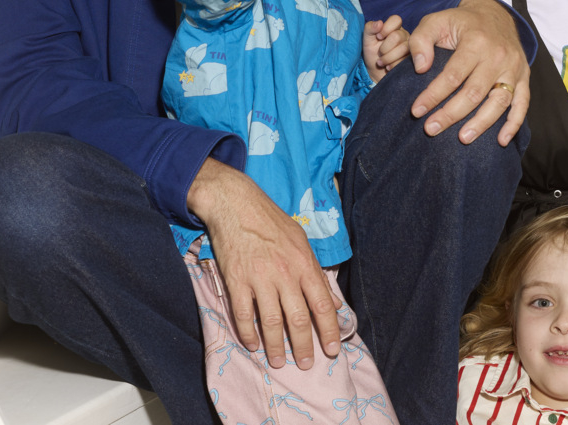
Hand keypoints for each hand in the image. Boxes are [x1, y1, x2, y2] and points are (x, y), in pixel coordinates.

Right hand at [187, 157, 341, 368]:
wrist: (236, 203)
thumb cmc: (271, 220)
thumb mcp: (301, 241)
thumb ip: (315, 272)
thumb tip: (330, 302)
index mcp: (304, 263)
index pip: (322, 304)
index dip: (328, 330)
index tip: (332, 350)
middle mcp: (285, 273)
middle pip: (298, 319)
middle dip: (304, 345)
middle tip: (306, 364)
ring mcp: (259, 278)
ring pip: (271, 322)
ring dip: (276, 346)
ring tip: (279, 362)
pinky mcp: (236, 280)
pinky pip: (244, 314)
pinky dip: (248, 333)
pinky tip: (253, 344)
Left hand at [362, 15, 409, 82]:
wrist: (375, 73)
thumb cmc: (372, 54)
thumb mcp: (367, 40)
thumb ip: (369, 28)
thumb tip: (379, 23)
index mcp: (395, 28)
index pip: (396, 19)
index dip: (386, 28)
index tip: (378, 37)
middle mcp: (405, 36)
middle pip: (397, 36)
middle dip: (384, 47)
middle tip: (380, 54)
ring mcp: (411, 48)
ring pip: (403, 48)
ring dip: (388, 58)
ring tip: (382, 62)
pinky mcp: (413, 61)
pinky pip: (405, 61)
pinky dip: (393, 65)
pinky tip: (389, 67)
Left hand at [408, 0, 528, 145]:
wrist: (495, 14)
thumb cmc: (461, 22)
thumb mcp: (436, 21)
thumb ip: (421, 40)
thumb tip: (420, 68)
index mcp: (476, 42)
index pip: (452, 75)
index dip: (433, 95)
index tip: (416, 111)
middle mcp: (498, 56)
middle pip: (474, 93)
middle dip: (451, 114)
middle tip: (431, 130)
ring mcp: (513, 68)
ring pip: (499, 102)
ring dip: (481, 123)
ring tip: (462, 138)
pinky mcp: (523, 77)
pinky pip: (522, 103)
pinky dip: (514, 124)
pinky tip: (502, 141)